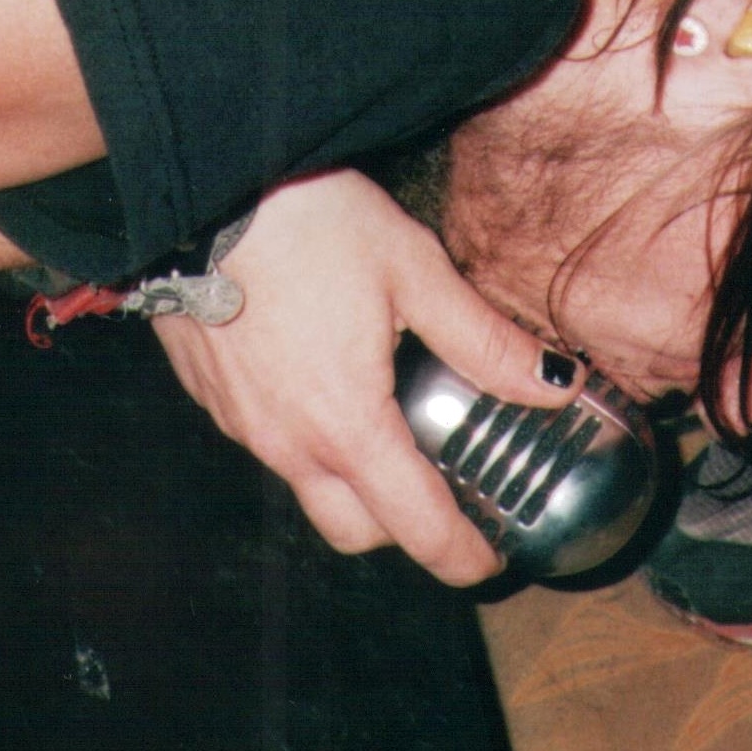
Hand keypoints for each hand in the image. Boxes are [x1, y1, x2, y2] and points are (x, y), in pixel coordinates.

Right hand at [145, 167, 575, 584]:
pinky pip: (269, 446)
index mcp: (348, 424)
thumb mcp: (414, 270)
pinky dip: (308, 440)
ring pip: (308, 489)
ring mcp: (242, 427)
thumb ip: (484, 340)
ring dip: (353, 483)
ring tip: (392, 429)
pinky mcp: (212, 399)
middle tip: (446, 496)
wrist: (199, 190)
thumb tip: (553, 385)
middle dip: (403, 530)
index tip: (489, 560)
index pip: (415, 528)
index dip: (461, 556)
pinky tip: (329, 382)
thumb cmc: (305, 223)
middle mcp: (288, 444)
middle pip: (355, 531)